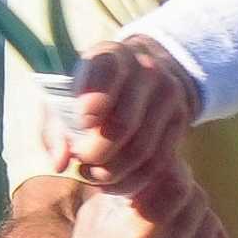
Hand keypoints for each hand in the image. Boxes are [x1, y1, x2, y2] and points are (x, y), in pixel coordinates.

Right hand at [42, 160, 228, 237]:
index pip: (176, 181)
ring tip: (173, 215)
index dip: (172, 168)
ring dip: (193, 208)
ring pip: (209, 216)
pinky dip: (203, 230)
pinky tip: (184, 235)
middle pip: (195, 196)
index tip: (162, 167)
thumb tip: (153, 152)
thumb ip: (125, 186)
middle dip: (181, 186)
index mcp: (131, 236)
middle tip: (167, 189)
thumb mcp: (92, 220)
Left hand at [46, 35, 200, 193]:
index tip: (84, 121)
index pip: (106, 72)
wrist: (139, 76)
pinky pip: (158, 162)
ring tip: (93, 175)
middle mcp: (145, 69)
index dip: (95, 99)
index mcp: (111, 55)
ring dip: (113, 173)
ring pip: (141, 149)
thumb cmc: (90, 92)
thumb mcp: (67, 98)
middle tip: (82, 162)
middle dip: (97, 152)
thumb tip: (60, 163)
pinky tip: (114, 182)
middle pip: (123, 124)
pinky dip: (132, 180)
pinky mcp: (180, 119)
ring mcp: (168, 93)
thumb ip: (56, 128)